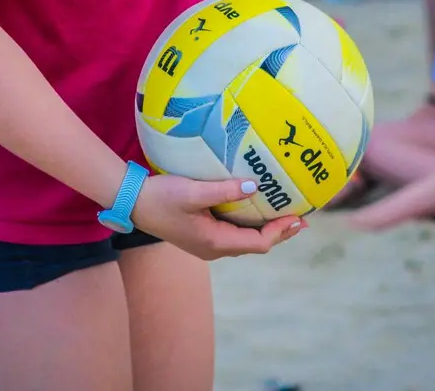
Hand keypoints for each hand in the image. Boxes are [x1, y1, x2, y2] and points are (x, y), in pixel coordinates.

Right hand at [131, 175, 307, 259]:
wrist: (133, 203)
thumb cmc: (161, 198)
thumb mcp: (192, 192)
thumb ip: (223, 190)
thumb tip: (253, 186)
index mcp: (215, 242)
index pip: (258, 244)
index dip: (280, 232)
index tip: (297, 217)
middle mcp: (215, 248)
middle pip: (256, 245)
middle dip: (280, 233)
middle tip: (302, 221)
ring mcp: (208, 243)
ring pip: (246, 241)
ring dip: (267, 229)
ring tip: (286, 216)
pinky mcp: (203, 235)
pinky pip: (235, 234)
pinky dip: (251, 225)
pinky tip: (256, 211)